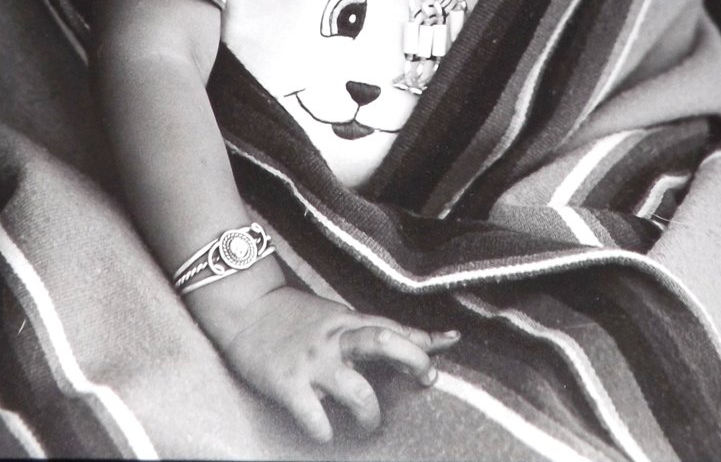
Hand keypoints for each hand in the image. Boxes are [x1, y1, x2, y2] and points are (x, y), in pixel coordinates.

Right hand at [220, 285, 458, 441]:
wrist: (244, 307)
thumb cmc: (290, 314)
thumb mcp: (331, 315)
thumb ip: (360, 330)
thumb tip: (394, 341)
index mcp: (347, 320)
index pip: (394, 327)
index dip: (425, 336)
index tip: (453, 340)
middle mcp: (335, 339)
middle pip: (384, 342)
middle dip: (413, 361)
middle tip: (426, 380)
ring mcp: (313, 363)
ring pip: (357, 391)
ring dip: (371, 416)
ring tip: (370, 426)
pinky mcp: (288, 384)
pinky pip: (314, 417)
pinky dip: (324, 432)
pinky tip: (326, 435)